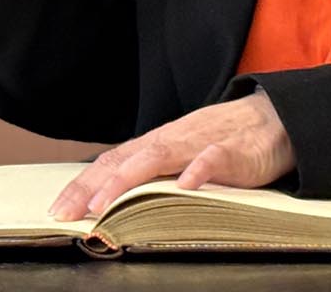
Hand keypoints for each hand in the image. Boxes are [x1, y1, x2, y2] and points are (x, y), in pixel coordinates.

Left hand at [48, 91, 295, 220]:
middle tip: (68, 212)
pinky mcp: (232, 151)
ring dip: (127, 179)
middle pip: (124, 160)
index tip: (58, 208)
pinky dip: (198, 170)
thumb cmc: (221, 143)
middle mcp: (170, 141)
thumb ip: (154, 176)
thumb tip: (115, 201)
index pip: (110, 162)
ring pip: (157, 157)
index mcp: (156, 145)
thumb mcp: (182, 158)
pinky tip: (185, 185)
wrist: (272, 120)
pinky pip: (213, 159)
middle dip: (92, 186)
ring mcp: (199, 144)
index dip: (83, 184)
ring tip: (104, 203)